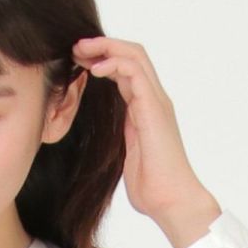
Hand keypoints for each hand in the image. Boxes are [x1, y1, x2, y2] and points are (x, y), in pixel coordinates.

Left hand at [71, 35, 219, 246]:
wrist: (172, 201)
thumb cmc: (152, 187)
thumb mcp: (127, 155)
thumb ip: (121, 138)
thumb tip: (107, 138)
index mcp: (146, 109)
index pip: (127, 70)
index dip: (103, 59)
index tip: (78, 61)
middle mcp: (153, 100)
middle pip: (131, 54)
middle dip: (102, 45)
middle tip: (76, 46)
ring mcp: (156, 102)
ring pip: (134, 56)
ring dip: (105, 48)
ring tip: (81, 50)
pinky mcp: (154, 109)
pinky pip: (135, 73)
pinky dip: (114, 64)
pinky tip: (95, 70)